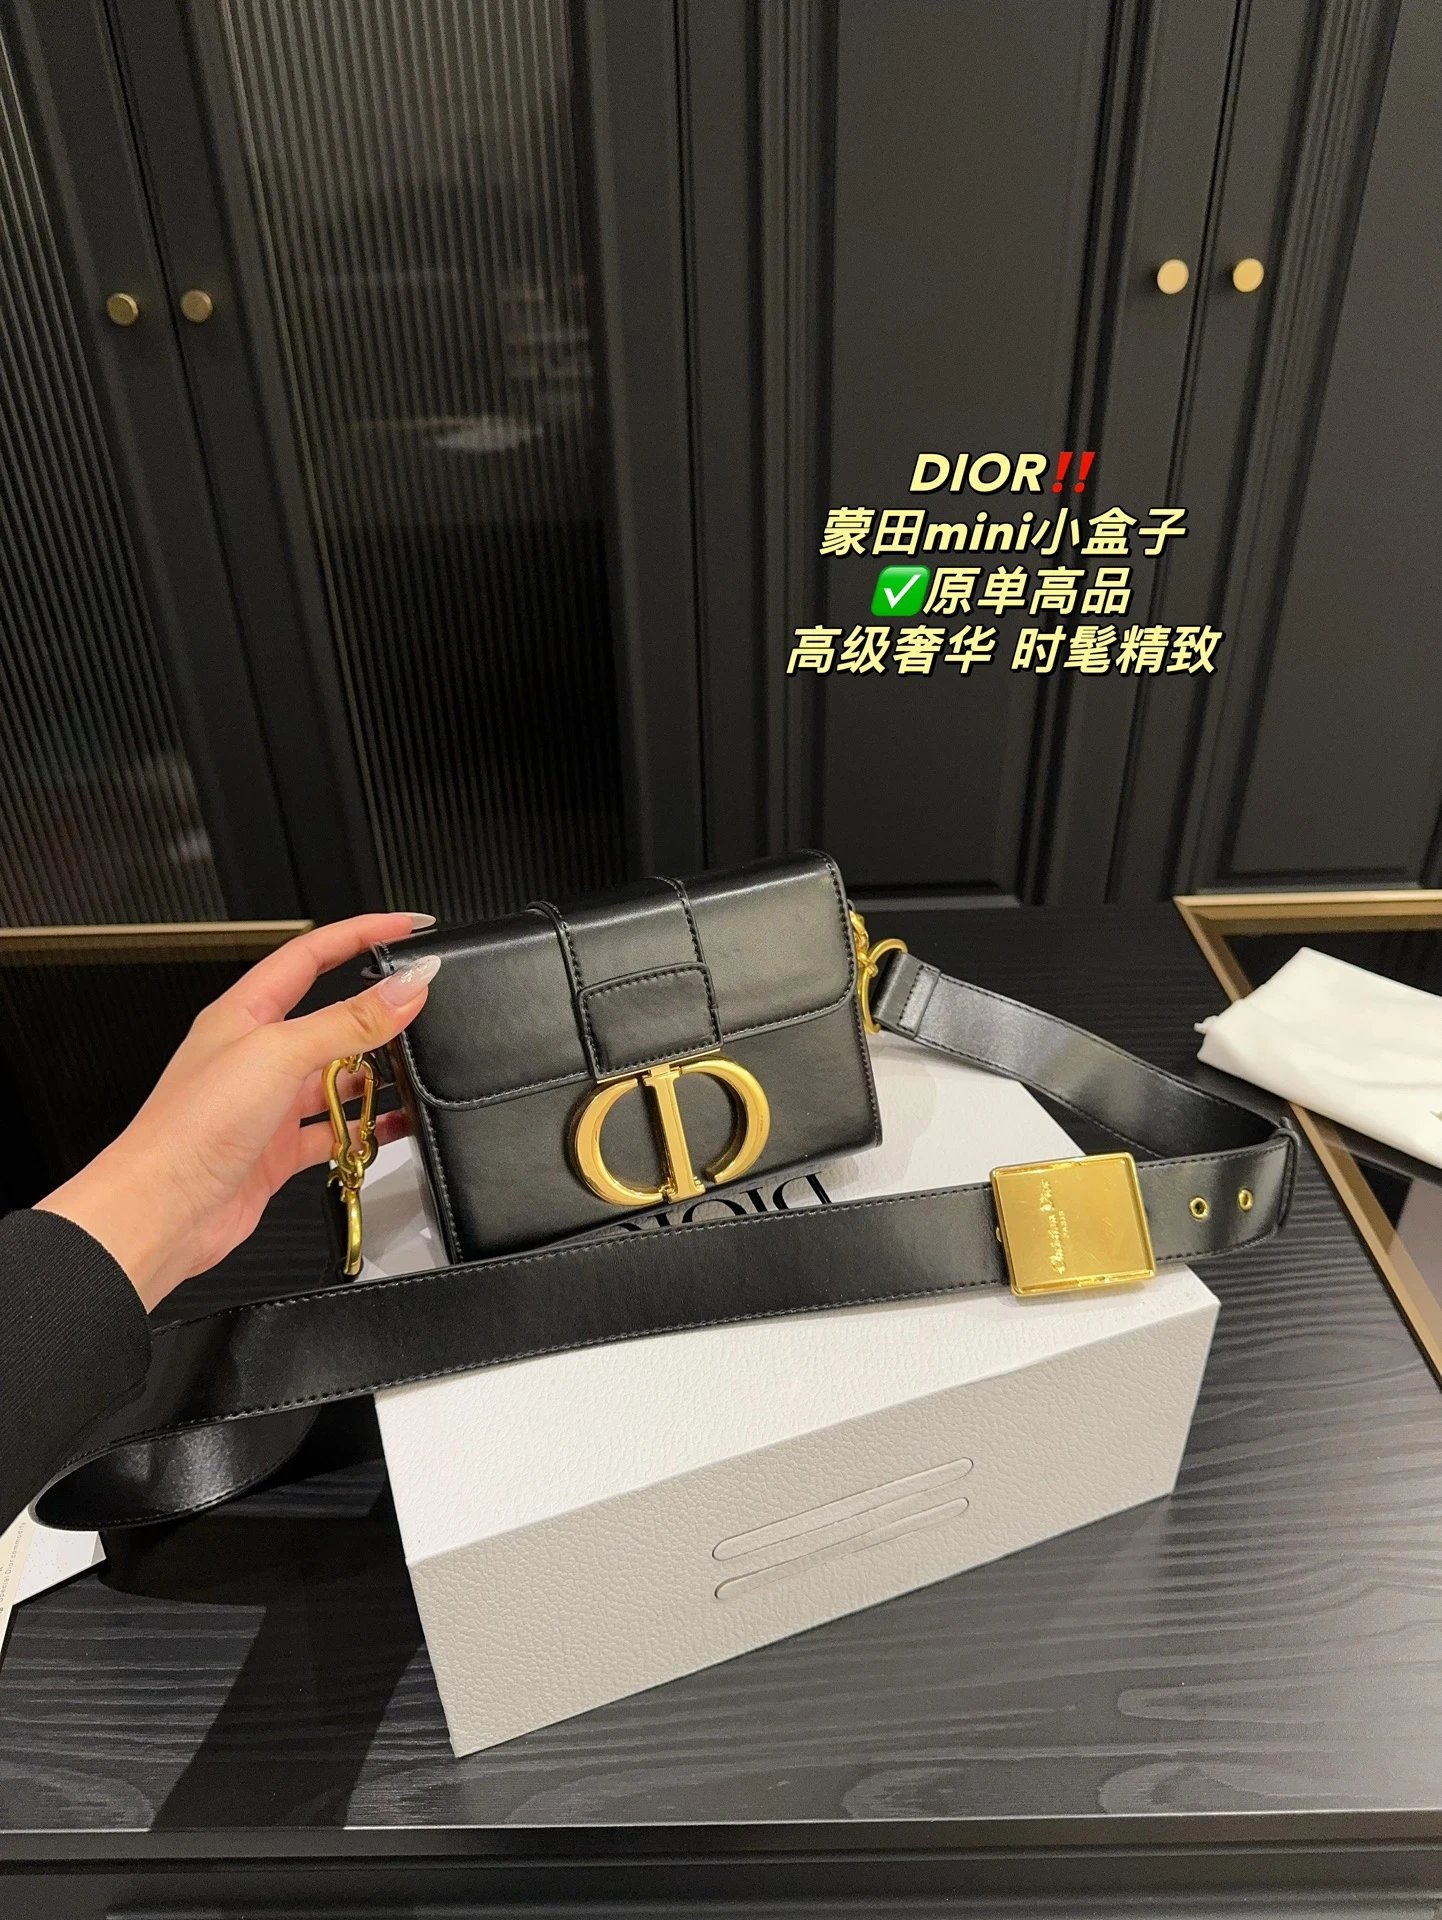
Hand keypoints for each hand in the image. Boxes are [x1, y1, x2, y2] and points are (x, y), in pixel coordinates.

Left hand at [37, 914, 439, 1309]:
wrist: (162, 1211)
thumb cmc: (190, 1128)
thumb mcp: (280, 1054)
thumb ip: (349, 1020)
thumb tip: (407, 986)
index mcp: (244, 1013)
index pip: (311, 954)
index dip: (359, 934)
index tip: (406, 928)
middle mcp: (254, 1055)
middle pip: (328, 1019)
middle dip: (375, 1015)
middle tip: (420, 1009)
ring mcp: (265, 1105)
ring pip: (334, 1078)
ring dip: (373, 1078)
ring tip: (412, 1074)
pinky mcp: (275, 1151)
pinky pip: (333, 1131)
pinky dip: (366, 1129)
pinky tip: (391, 1127)